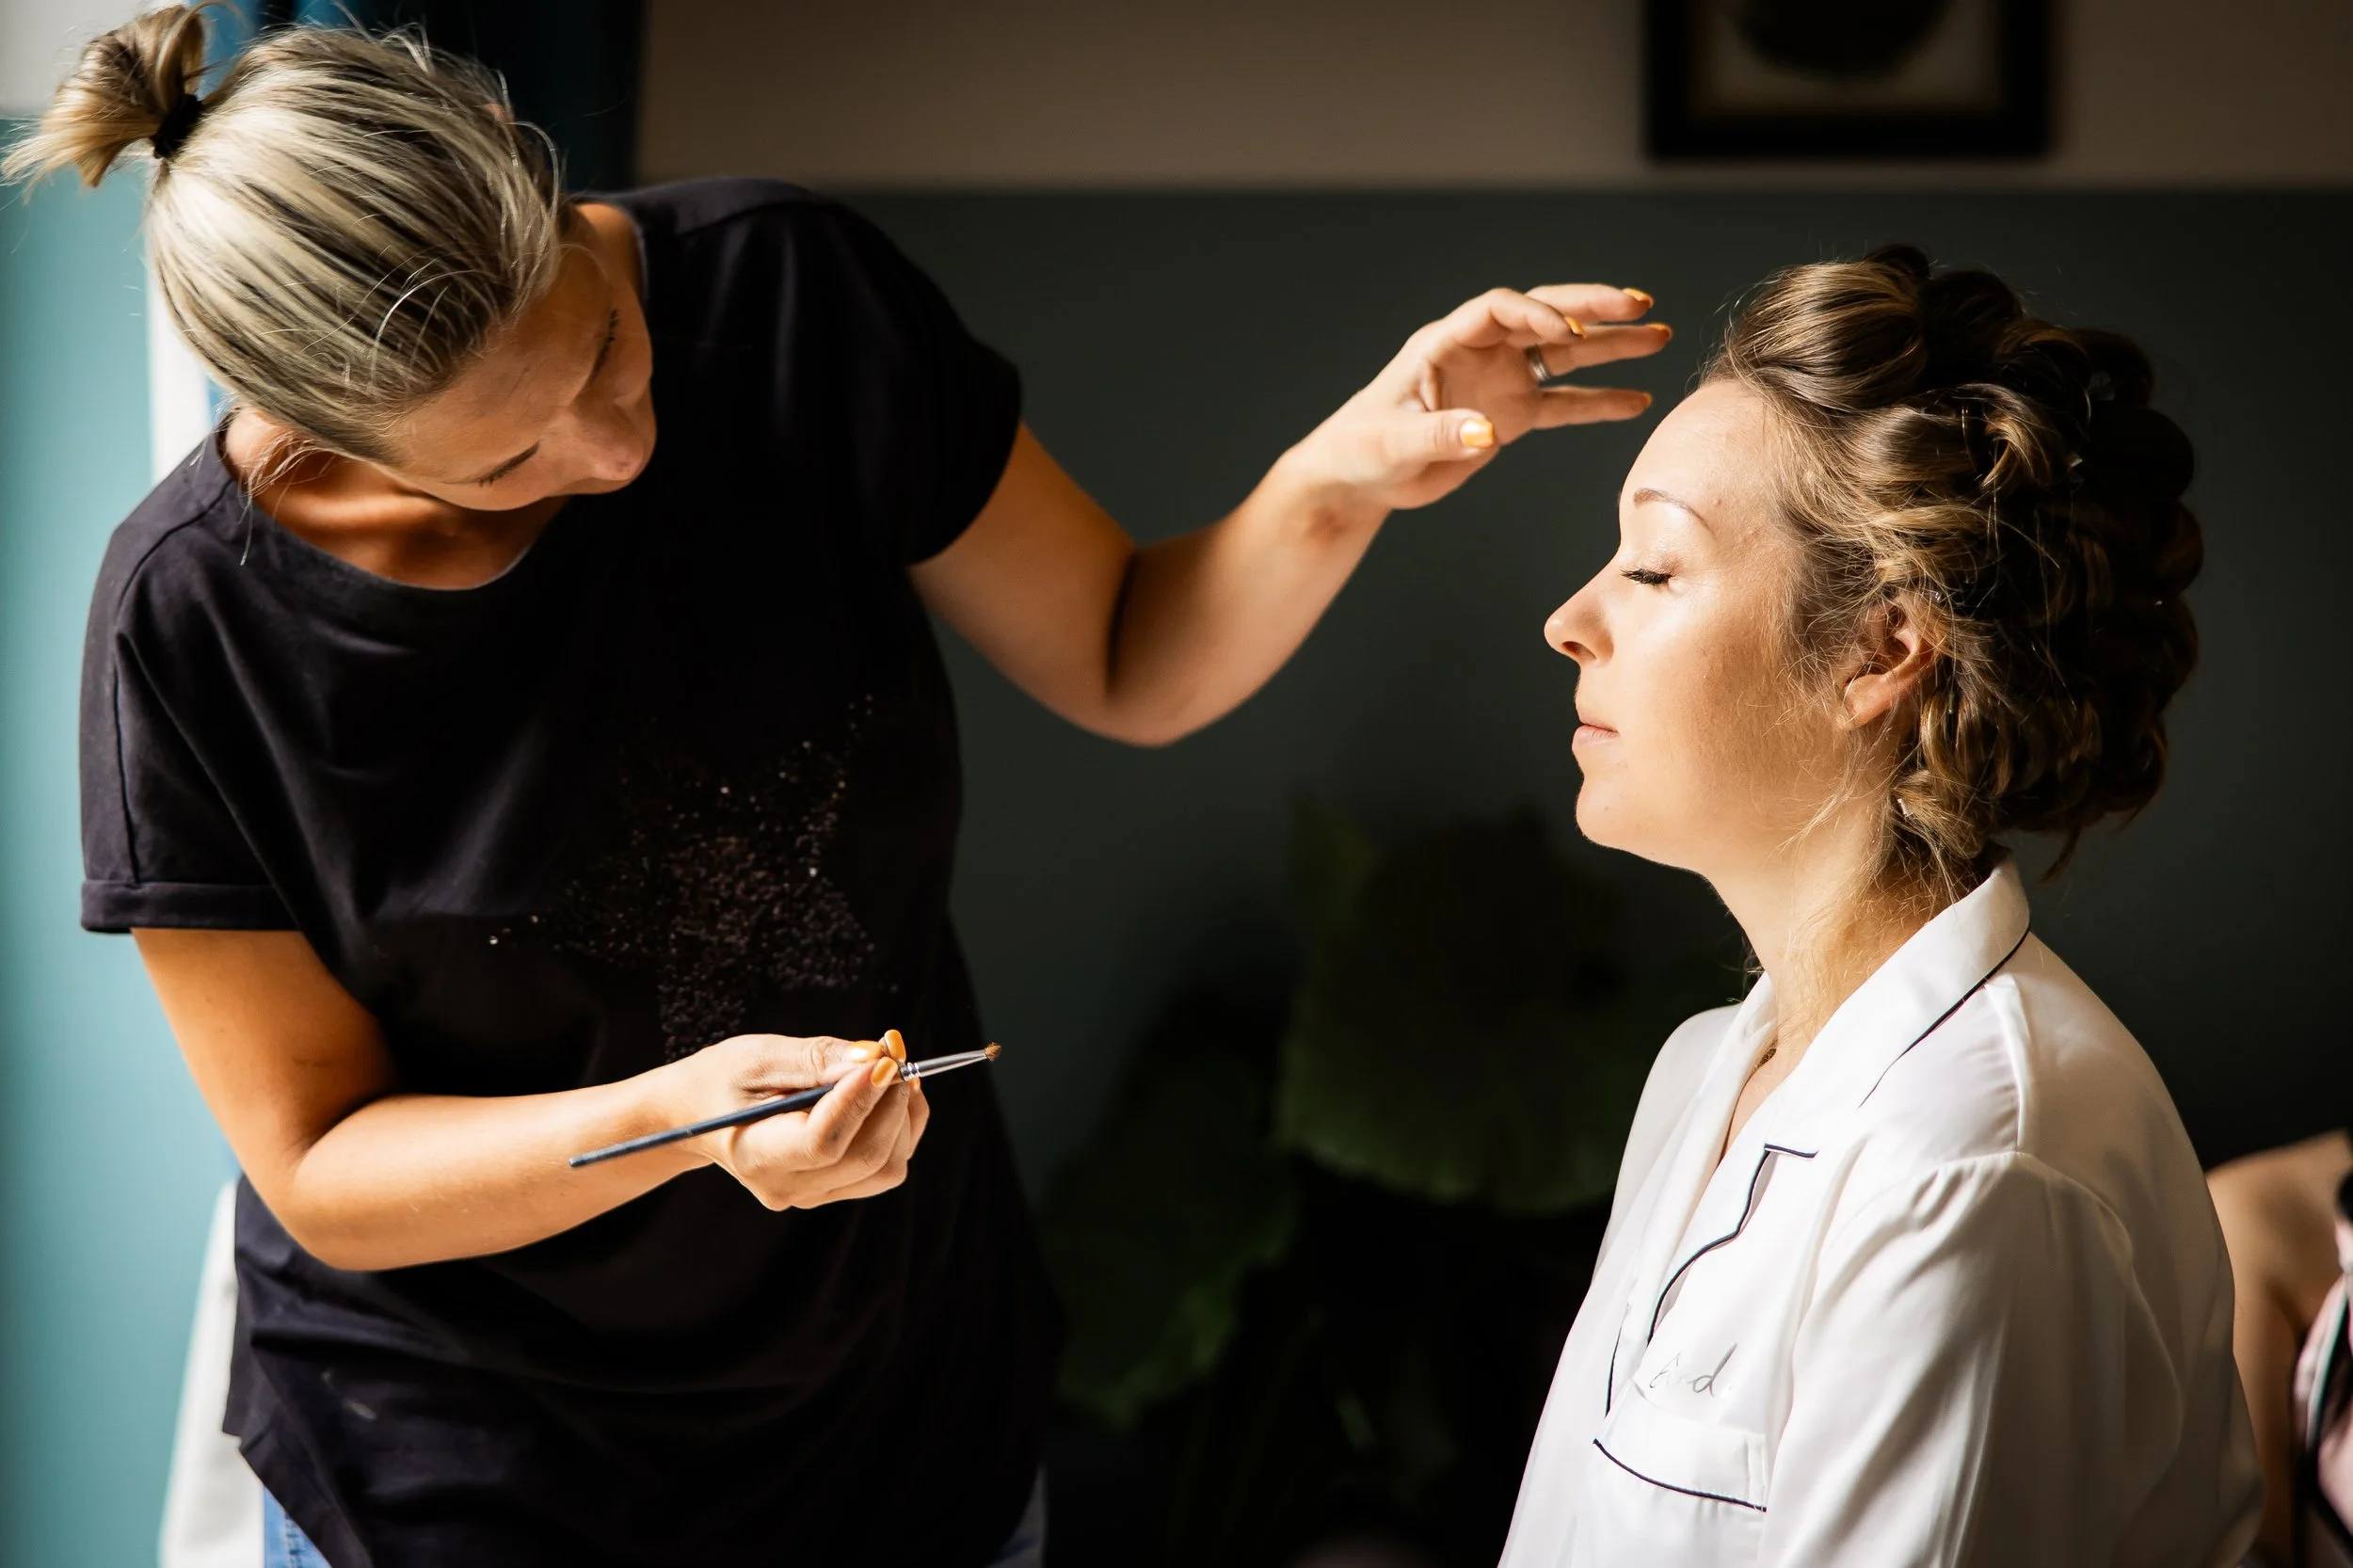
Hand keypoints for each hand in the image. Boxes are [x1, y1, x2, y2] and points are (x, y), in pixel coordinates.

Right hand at [670, 1029, 930, 1210]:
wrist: (697, 1115)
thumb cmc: (721, 1080)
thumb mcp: (757, 1057)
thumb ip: (816, 1058)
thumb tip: (873, 1057)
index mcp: (757, 1156)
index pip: (824, 1143)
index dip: (861, 1099)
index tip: (882, 1058)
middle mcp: (788, 1187)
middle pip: (865, 1158)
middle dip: (892, 1102)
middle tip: (893, 1052)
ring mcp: (812, 1194)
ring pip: (885, 1168)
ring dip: (903, 1117)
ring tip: (892, 1070)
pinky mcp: (831, 1188)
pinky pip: (884, 1168)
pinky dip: (900, 1129)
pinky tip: (889, 1093)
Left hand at [1288, 284, 1671, 514]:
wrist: (1360, 477)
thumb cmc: (1362, 448)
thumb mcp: (1391, 442)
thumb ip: (1437, 433)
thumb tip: (1485, 431)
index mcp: (1445, 343)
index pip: (1498, 310)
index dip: (1537, 314)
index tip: (1570, 335)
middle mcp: (1480, 352)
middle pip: (1543, 317)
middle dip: (1591, 309)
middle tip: (1639, 303)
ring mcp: (1501, 381)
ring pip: (1564, 355)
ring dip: (1610, 346)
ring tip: (1658, 336)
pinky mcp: (1511, 415)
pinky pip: (1564, 403)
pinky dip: (1599, 402)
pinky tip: (1638, 400)